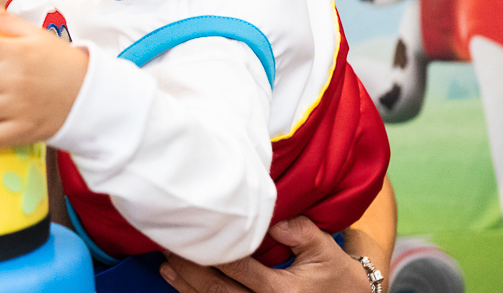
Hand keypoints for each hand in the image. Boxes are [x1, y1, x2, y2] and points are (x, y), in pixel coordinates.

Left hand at [159, 217, 371, 292]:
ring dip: (186, 286)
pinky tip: (182, 285)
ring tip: (166, 265)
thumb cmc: (336, 276)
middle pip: (216, 289)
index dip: (211, 248)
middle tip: (167, 244)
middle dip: (188, 267)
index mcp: (282, 292)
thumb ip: (300, 231)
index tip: (192, 228)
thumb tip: (272, 217)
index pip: (236, 266)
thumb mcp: (324, 249)